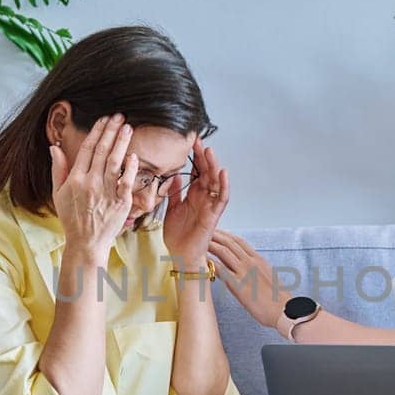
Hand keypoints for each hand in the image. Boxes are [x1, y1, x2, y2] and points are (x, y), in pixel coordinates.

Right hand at [50, 114, 136, 263]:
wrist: (86, 243)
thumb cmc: (72, 218)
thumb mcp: (58, 193)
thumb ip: (58, 169)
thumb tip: (55, 147)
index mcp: (76, 179)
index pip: (88, 149)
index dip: (96, 131)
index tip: (104, 119)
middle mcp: (91, 183)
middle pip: (102, 150)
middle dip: (111, 130)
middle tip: (119, 116)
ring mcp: (106, 192)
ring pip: (115, 161)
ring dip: (122, 142)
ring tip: (128, 127)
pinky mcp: (121, 202)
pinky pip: (127, 181)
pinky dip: (130, 167)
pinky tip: (133, 154)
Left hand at [162, 135, 229, 262]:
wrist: (180, 255)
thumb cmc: (177, 234)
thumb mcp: (171, 208)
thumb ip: (173, 192)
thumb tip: (173, 175)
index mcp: (193, 194)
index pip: (196, 171)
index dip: (194, 156)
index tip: (189, 141)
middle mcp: (204, 197)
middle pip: (206, 172)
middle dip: (203, 156)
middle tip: (197, 139)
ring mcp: (210, 205)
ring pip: (215, 181)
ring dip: (213, 166)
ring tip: (209, 150)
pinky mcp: (214, 215)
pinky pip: (222, 198)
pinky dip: (224, 185)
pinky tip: (223, 172)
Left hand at [209, 229, 291, 329]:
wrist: (285, 310)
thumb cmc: (279, 299)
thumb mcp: (270, 278)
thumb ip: (258, 270)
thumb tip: (252, 270)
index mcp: (259, 260)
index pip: (240, 241)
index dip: (226, 235)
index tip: (217, 232)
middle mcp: (251, 262)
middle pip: (229, 242)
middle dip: (215, 235)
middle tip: (203, 232)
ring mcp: (244, 272)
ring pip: (223, 251)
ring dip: (209, 244)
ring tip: (198, 241)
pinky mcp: (238, 285)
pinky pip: (220, 269)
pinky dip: (209, 262)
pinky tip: (200, 260)